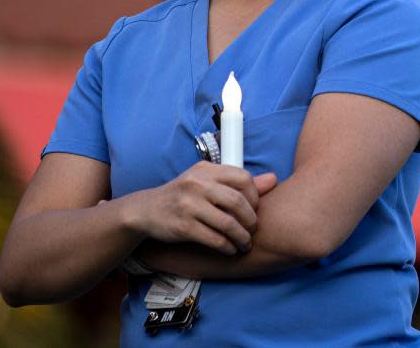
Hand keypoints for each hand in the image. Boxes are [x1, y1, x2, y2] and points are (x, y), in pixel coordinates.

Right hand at [123, 161, 276, 255]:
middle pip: (238, 202)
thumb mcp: (207, 182)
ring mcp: (188, 205)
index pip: (243, 178)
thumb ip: (237, 183)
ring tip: (245, 244)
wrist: (146, 210)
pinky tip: (230, 249)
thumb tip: (273, 180)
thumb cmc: (184, 196)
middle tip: (252, 231)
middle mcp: (197, 184)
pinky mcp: (183, 227)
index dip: (254, 196)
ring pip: (228, 223)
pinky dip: (227, 247)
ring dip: (241, 237)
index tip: (254, 209)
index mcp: (206, 170)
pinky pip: (214, 239)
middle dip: (251, 220)